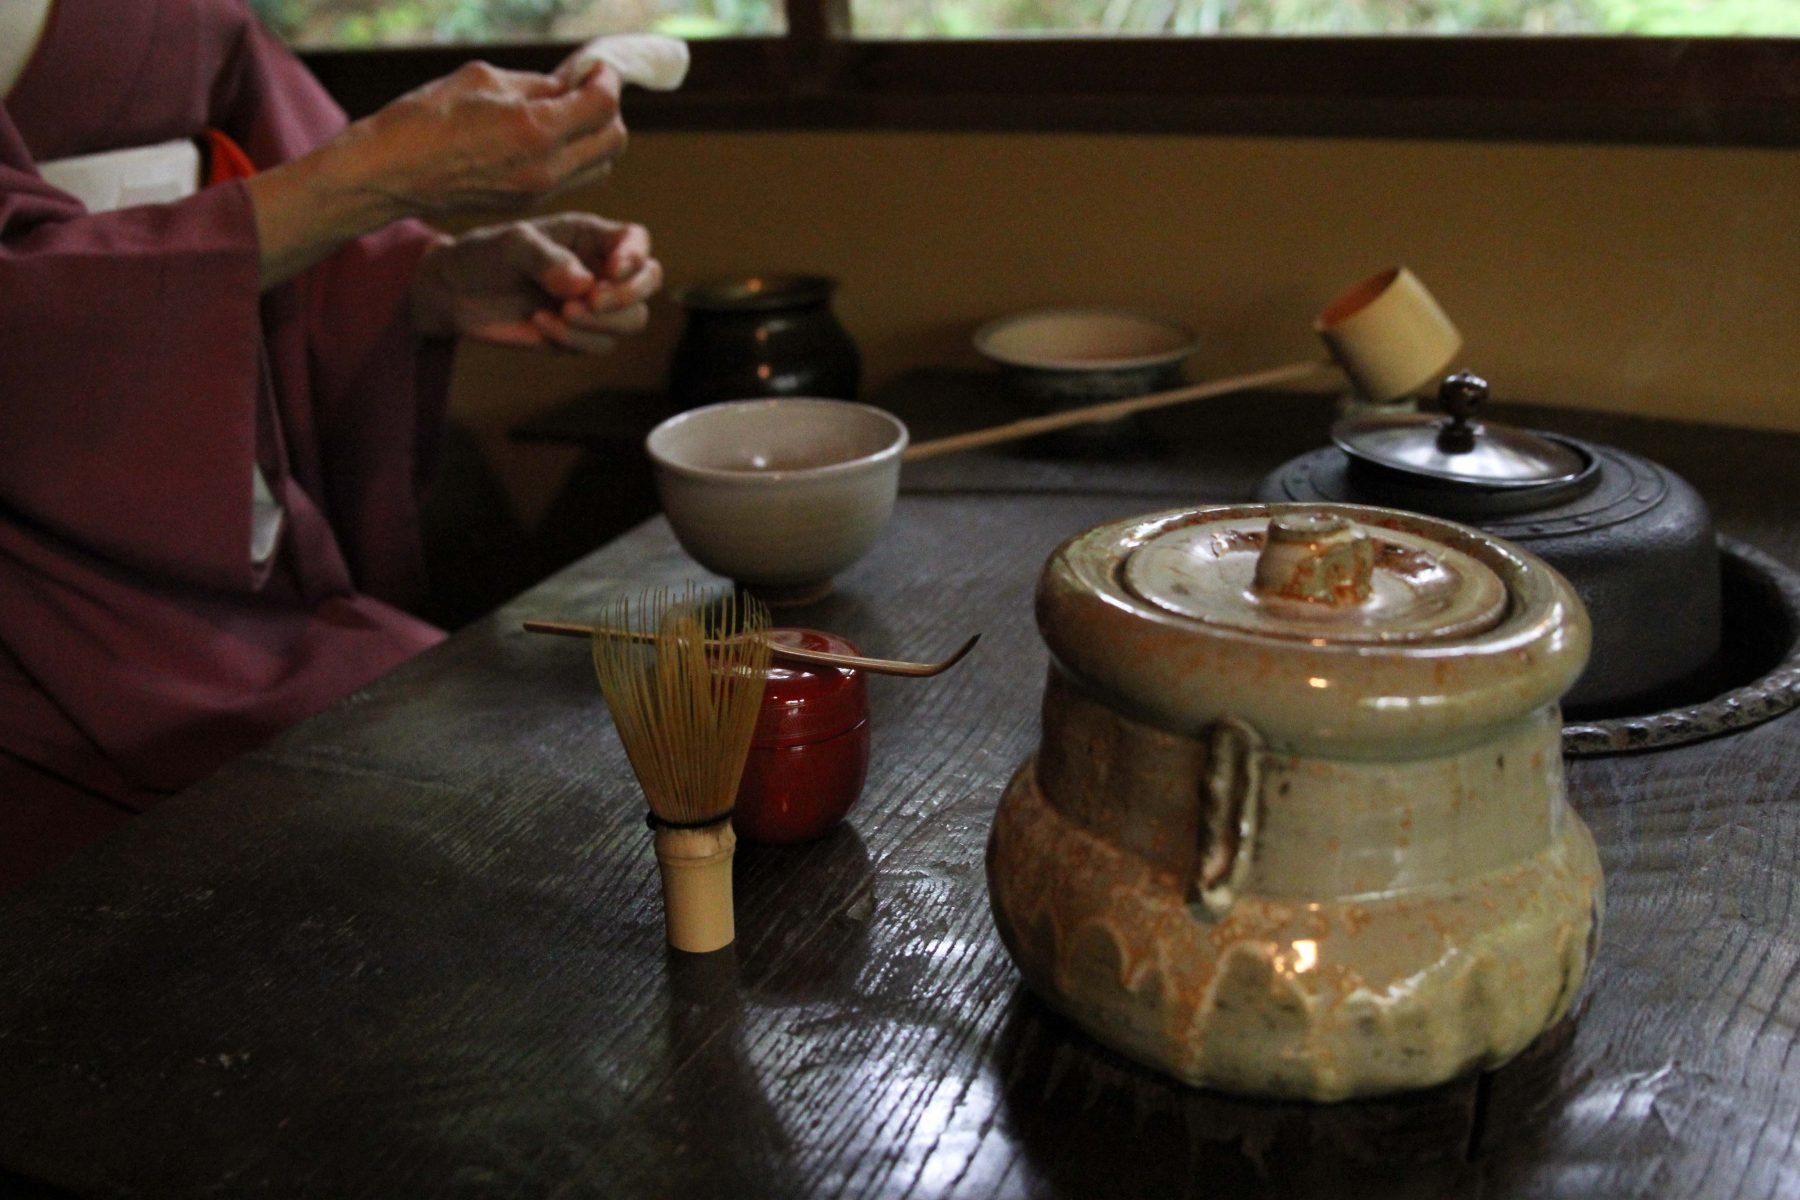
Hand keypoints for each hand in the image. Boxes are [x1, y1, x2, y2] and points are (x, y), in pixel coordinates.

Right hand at [347, 60, 628, 215]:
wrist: (392, 173)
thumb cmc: (428, 116)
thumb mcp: (484, 79)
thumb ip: (537, 85)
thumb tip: (570, 87)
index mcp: (536, 130)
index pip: (603, 106)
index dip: (606, 80)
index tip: (596, 69)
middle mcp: (546, 167)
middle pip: (614, 141)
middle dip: (607, 110)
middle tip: (585, 90)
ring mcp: (539, 191)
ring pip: (601, 165)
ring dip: (595, 136)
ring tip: (568, 114)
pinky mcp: (529, 204)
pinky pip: (574, 178)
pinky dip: (576, 155)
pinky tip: (549, 135)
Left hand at [410, 213, 661, 353]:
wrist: (454, 293)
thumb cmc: (485, 255)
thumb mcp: (511, 245)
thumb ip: (547, 259)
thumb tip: (583, 284)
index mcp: (590, 237)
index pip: (636, 241)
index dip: (635, 257)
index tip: (613, 271)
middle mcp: (600, 269)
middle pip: (648, 284)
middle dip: (626, 296)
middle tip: (592, 301)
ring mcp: (593, 305)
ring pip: (631, 321)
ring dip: (599, 324)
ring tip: (559, 315)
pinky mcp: (579, 336)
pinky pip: (599, 345)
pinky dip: (574, 339)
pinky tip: (539, 323)